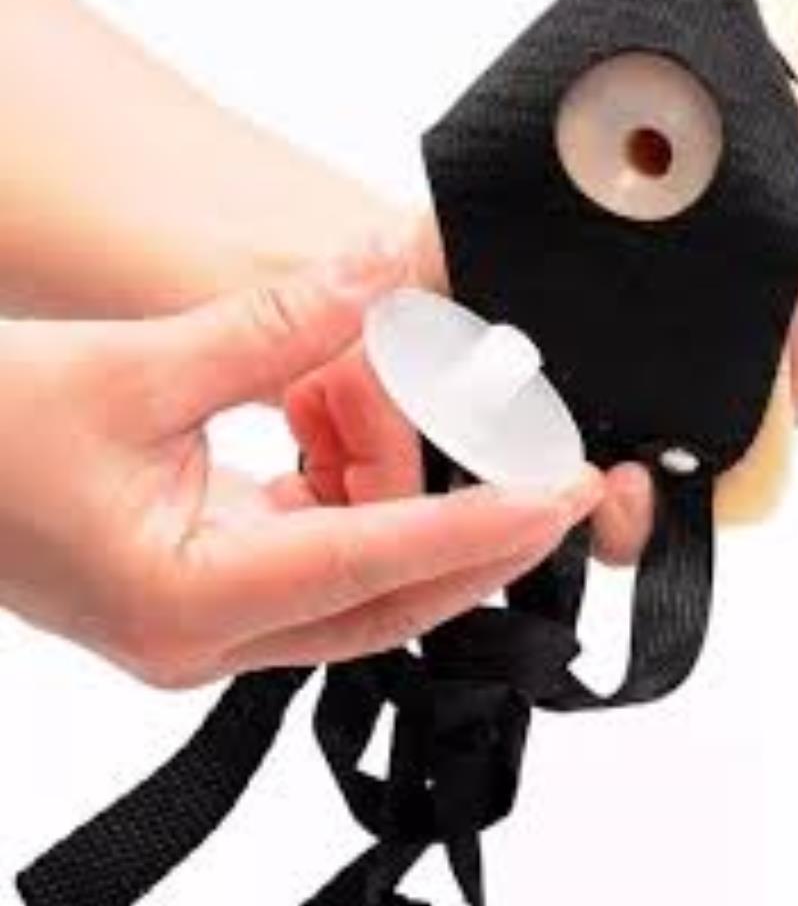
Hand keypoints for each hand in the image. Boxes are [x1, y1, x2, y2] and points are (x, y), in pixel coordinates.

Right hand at [0, 255, 601, 687]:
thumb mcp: (134, 367)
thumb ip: (276, 325)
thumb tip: (387, 271)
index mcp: (185, 599)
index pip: (369, 566)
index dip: (473, 531)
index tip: (556, 499)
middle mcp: (206, 634)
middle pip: (385, 600)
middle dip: (476, 540)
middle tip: (552, 480)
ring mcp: (209, 621)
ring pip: (357, 581)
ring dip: (395, 496)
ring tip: (381, 402)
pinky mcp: (209, 588)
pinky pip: (317, 553)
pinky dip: (350, 492)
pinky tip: (339, 426)